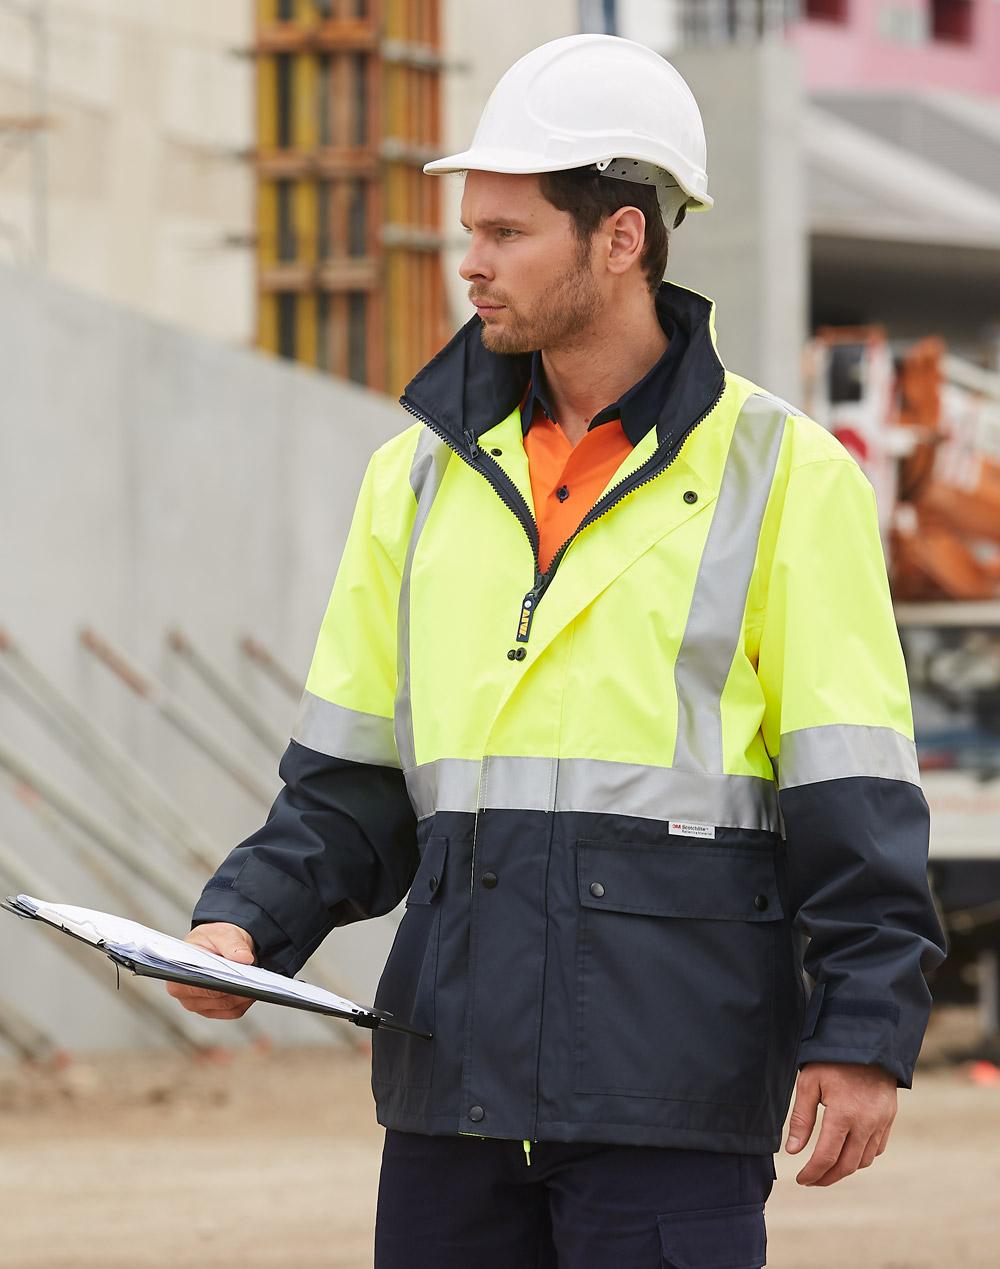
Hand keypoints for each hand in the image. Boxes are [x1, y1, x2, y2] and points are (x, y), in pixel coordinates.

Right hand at [165, 922, 256, 1019]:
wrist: (220, 943)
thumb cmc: (214, 938)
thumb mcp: (223, 934)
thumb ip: (232, 944)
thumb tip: (245, 958)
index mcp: (179, 975)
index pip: (198, 986)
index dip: (219, 983)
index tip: (237, 978)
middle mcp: (185, 995)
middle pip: (216, 998)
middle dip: (236, 988)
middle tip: (253, 979)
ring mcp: (200, 1005)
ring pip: (227, 1006)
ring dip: (244, 995)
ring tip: (255, 981)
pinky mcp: (214, 1010)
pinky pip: (234, 1011)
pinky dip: (245, 1001)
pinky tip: (252, 989)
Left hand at [785, 1062, 896, 1185]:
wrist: (867, 1040)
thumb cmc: (832, 1059)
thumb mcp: (809, 1082)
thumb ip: (801, 1119)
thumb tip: (793, 1151)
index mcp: (843, 1114)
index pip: (827, 1157)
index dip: (812, 1173)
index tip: (800, 1180)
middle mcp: (866, 1123)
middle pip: (847, 1166)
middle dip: (827, 1178)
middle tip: (811, 1181)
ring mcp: (881, 1122)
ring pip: (863, 1161)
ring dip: (845, 1169)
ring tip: (826, 1168)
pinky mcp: (889, 1118)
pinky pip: (877, 1149)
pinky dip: (861, 1157)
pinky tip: (847, 1153)